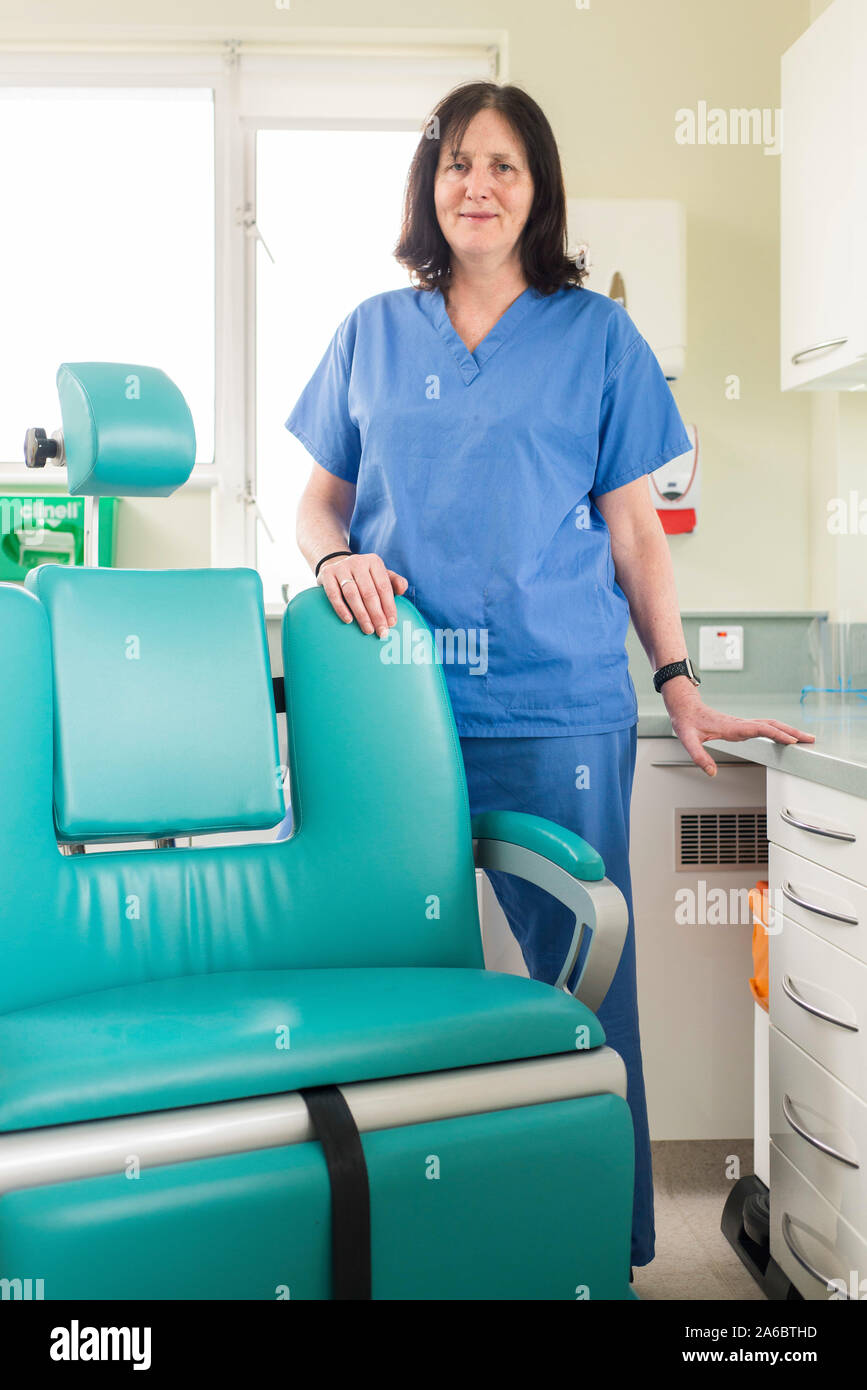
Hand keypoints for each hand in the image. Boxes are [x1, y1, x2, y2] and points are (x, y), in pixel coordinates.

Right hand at [317, 551, 407, 637]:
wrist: (336, 564)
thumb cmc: (364, 576)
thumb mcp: (380, 575)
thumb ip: (394, 582)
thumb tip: (403, 589)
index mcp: (374, 562)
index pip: (384, 587)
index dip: (389, 606)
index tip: (392, 623)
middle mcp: (358, 562)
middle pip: (369, 592)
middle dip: (377, 615)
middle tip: (381, 631)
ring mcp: (341, 568)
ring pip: (352, 594)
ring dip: (361, 614)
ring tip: (368, 629)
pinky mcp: (327, 575)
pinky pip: (334, 594)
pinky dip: (341, 608)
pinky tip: (349, 621)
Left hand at [662, 680, 815, 775]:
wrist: (685, 708)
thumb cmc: (687, 722)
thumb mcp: (688, 741)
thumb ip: (699, 756)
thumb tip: (712, 772)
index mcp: (732, 727)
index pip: (760, 729)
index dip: (777, 734)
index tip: (792, 740)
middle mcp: (741, 724)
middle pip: (772, 725)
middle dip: (792, 732)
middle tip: (810, 739)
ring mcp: (742, 724)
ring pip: (770, 724)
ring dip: (788, 730)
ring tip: (805, 738)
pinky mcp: (741, 726)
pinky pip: (765, 727)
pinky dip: (778, 730)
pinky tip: (785, 736)